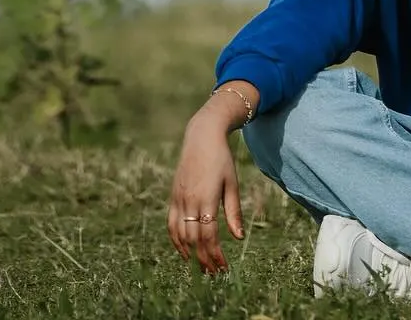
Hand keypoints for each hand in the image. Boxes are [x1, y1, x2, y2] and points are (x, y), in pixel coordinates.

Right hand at [167, 111, 243, 274]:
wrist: (202, 136)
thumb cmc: (221, 158)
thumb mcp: (232, 183)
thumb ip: (234, 211)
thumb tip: (239, 238)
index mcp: (207, 198)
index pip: (209, 236)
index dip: (215, 255)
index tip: (223, 268)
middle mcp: (190, 201)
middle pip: (194, 239)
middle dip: (204, 259)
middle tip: (214, 274)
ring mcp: (179, 199)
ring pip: (181, 235)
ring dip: (190, 254)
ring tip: (201, 267)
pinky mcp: (173, 196)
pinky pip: (171, 224)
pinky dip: (176, 241)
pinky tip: (185, 251)